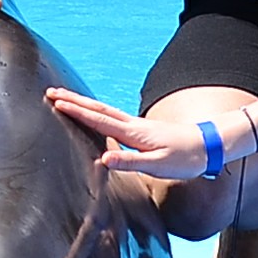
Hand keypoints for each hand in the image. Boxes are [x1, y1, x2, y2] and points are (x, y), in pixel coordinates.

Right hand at [43, 89, 219, 182]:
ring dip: (82, 103)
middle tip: (51, 91)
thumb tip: (103, 160)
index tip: (56, 101)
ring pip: (103, 110)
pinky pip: (111, 116)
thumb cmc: (184, 158)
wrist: (207, 145)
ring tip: (64, 97)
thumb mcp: (158, 165)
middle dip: (73, 100)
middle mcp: (131, 125)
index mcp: (133, 133)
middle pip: (97, 108)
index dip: (76, 111)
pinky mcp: (140, 129)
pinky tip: (92, 113)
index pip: (99, 119)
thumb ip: (130, 162)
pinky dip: (95, 111)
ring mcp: (135, 125)